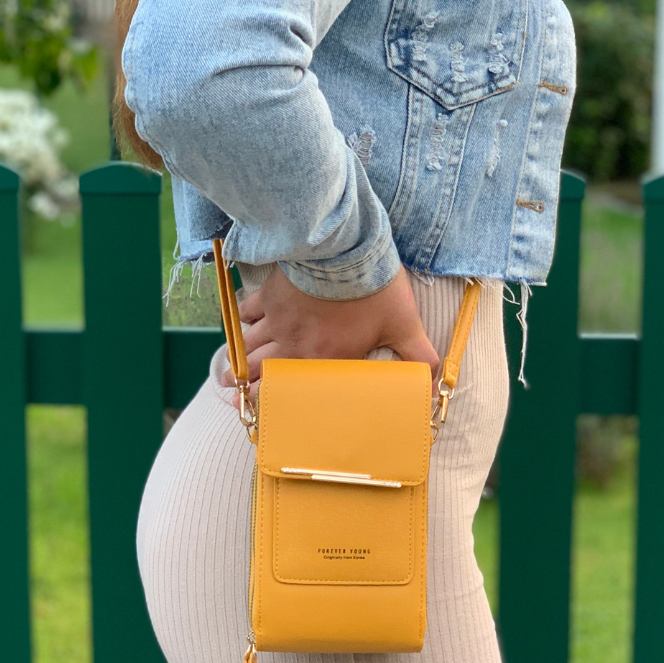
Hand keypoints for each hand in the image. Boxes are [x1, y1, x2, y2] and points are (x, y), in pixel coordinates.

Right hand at [220, 265, 439, 404]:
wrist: (345, 248)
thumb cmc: (374, 289)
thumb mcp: (403, 324)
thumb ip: (418, 355)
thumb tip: (436, 380)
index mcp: (323, 361)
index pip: (292, 395)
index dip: (272, 408)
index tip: (264, 414)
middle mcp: (293, 347)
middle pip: (258, 373)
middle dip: (244, 387)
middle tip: (237, 394)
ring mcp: (277, 320)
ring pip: (248, 347)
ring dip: (238, 361)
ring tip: (228, 372)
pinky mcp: (270, 295)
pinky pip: (247, 312)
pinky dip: (242, 321)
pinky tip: (242, 324)